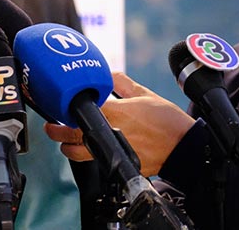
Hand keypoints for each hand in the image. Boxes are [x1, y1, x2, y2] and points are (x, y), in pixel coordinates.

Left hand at [44, 71, 195, 176]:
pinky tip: (87, 149)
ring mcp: (114, 150)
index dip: (66, 109)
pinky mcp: (121, 163)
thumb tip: (107, 74)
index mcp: (115, 112)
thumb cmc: (167, 120)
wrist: (187, 147)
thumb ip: (122, 83)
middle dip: (57, 131)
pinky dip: (88, 156)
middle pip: (73, 135)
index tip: (57, 106)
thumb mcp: (145, 94)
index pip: (81, 110)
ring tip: (65, 142)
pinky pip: (96, 161)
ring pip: (80, 154)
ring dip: (69, 147)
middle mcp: (111, 132)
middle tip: (51, 127)